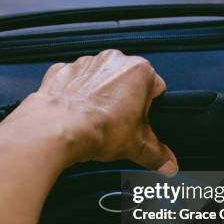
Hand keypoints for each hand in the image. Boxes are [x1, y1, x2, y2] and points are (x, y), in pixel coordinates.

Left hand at [5, 49, 177, 174]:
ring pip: (98, 79)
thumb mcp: (136, 146)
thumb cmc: (96, 129)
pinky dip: (73, 95)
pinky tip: (74, 114)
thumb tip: (167, 163)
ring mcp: (84, 64)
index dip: (150, 107)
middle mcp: (111, 61)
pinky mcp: (61, 72)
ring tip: (94, 122)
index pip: (155, 86)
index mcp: (138, 71)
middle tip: (118, 125)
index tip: (141, 121)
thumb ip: (157, 154)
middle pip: (125, 81)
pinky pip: (72, 82)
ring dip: (98, 95)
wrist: (56, 129)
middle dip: (123, 101)